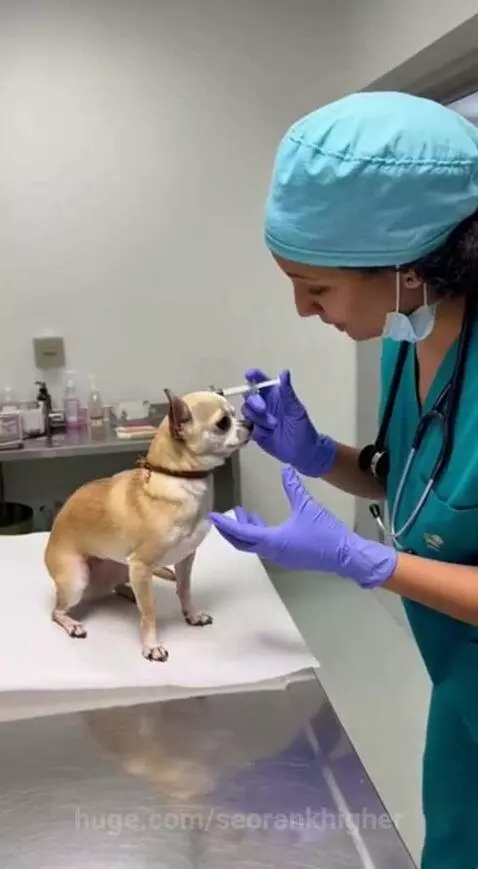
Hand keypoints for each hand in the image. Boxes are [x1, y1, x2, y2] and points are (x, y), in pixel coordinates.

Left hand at [209, 466, 396, 587]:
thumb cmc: (324, 532)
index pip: (241, 533)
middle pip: (243, 542)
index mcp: (272, 540)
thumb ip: (293, 487)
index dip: (225, 524)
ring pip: (254, 544)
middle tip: (221, 515)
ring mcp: (280, 556)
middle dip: (231, 529)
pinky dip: (257, 534)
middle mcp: (272, 551)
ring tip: (242, 512)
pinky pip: (265, 546)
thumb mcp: (307, 506)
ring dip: (245, 530)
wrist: (346, 555)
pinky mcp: (288, 557)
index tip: (212, 516)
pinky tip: (262, 523)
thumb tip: (285, 468)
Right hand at [242, 368, 336, 476]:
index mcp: (274, 396)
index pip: (260, 382)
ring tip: (273, 426)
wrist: (302, 452)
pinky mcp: (254, 432)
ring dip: (258, 417)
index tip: (249, 375)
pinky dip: (250, 428)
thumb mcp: (296, 409)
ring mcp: (258, 419)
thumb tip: (284, 372)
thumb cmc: (302, 428)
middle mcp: (264, 405)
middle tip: (264, 409)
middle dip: (254, 402)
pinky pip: (246, 426)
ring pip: (247, 411)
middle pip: (249, 396)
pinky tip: (261, 432)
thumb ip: (288, 392)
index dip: (254, 377)